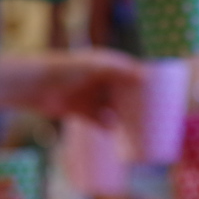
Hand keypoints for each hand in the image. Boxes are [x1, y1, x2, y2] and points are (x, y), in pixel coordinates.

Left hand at [0, 48, 143, 127]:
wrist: (35, 86)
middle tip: (156, 114)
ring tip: (141, 127)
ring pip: (113, 108)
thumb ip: (121, 70)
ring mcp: (89, 96)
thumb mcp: (96, 67)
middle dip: (138, 103)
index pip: (131, 72)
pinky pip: (99, 121)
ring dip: (125, 117)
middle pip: (124, 93)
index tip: (163, 91)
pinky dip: (108, 127)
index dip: (145, 81)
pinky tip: (119, 133)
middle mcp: (99, 80)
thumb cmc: (67, 70)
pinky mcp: (80, 111)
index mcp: (105, 65)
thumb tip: (147, 77)